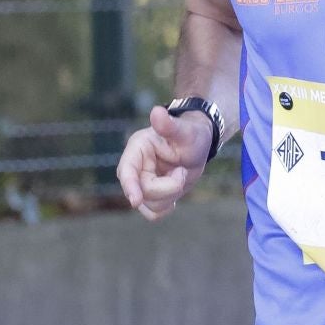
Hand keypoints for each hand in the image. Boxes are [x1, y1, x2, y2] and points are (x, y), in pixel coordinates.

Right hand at [116, 104, 211, 219]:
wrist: (198, 145)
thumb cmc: (191, 134)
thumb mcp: (184, 131)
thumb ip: (169, 125)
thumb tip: (157, 112)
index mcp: (137, 149)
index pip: (127, 171)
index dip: (130, 186)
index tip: (136, 201)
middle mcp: (135, 167)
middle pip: (142, 192)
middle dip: (167, 188)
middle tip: (182, 171)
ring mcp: (141, 182)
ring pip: (148, 205)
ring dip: (170, 196)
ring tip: (180, 175)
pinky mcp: (150, 195)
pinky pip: (153, 213)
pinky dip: (167, 206)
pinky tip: (176, 190)